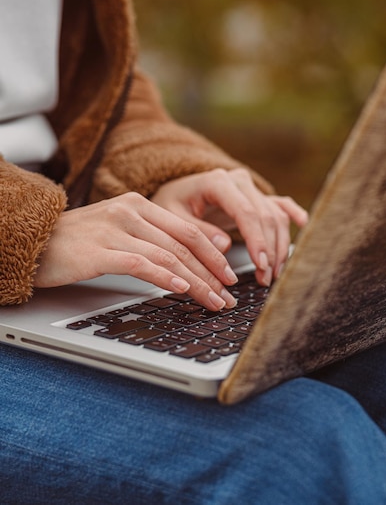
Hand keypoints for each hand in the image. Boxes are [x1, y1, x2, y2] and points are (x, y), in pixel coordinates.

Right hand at [34, 192, 238, 310]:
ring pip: (168, 256)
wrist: (35, 241)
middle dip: (211, 273)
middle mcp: (130, 210)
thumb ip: (152, 239)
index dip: (213, 254)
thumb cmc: (79, 242)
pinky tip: (181, 289)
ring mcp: (115, 228)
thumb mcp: (120, 231)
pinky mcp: (99, 250)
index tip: (229, 276)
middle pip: (183, 244)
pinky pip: (140, 263)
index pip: (187, 230)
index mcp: (140, 204)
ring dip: (196, 282)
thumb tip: (187, 264)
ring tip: (213, 300)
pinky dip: (164, 278)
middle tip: (229, 295)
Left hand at [151, 168, 307, 286]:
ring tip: (271, 274)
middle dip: (269, 250)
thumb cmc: (170, 205)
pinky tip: (303, 224)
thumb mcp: (171, 218)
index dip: (256, 240)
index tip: (260, 264)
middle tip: (265, 279)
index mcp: (217, 182)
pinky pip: (279, 206)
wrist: (174, 193)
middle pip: (265, 216)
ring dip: (278, 246)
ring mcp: (250, 188)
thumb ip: (196, 231)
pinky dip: (291, 216)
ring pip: (275, 215)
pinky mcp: (255, 198)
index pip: (245, 211)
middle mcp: (238, 181)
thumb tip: (224, 246)